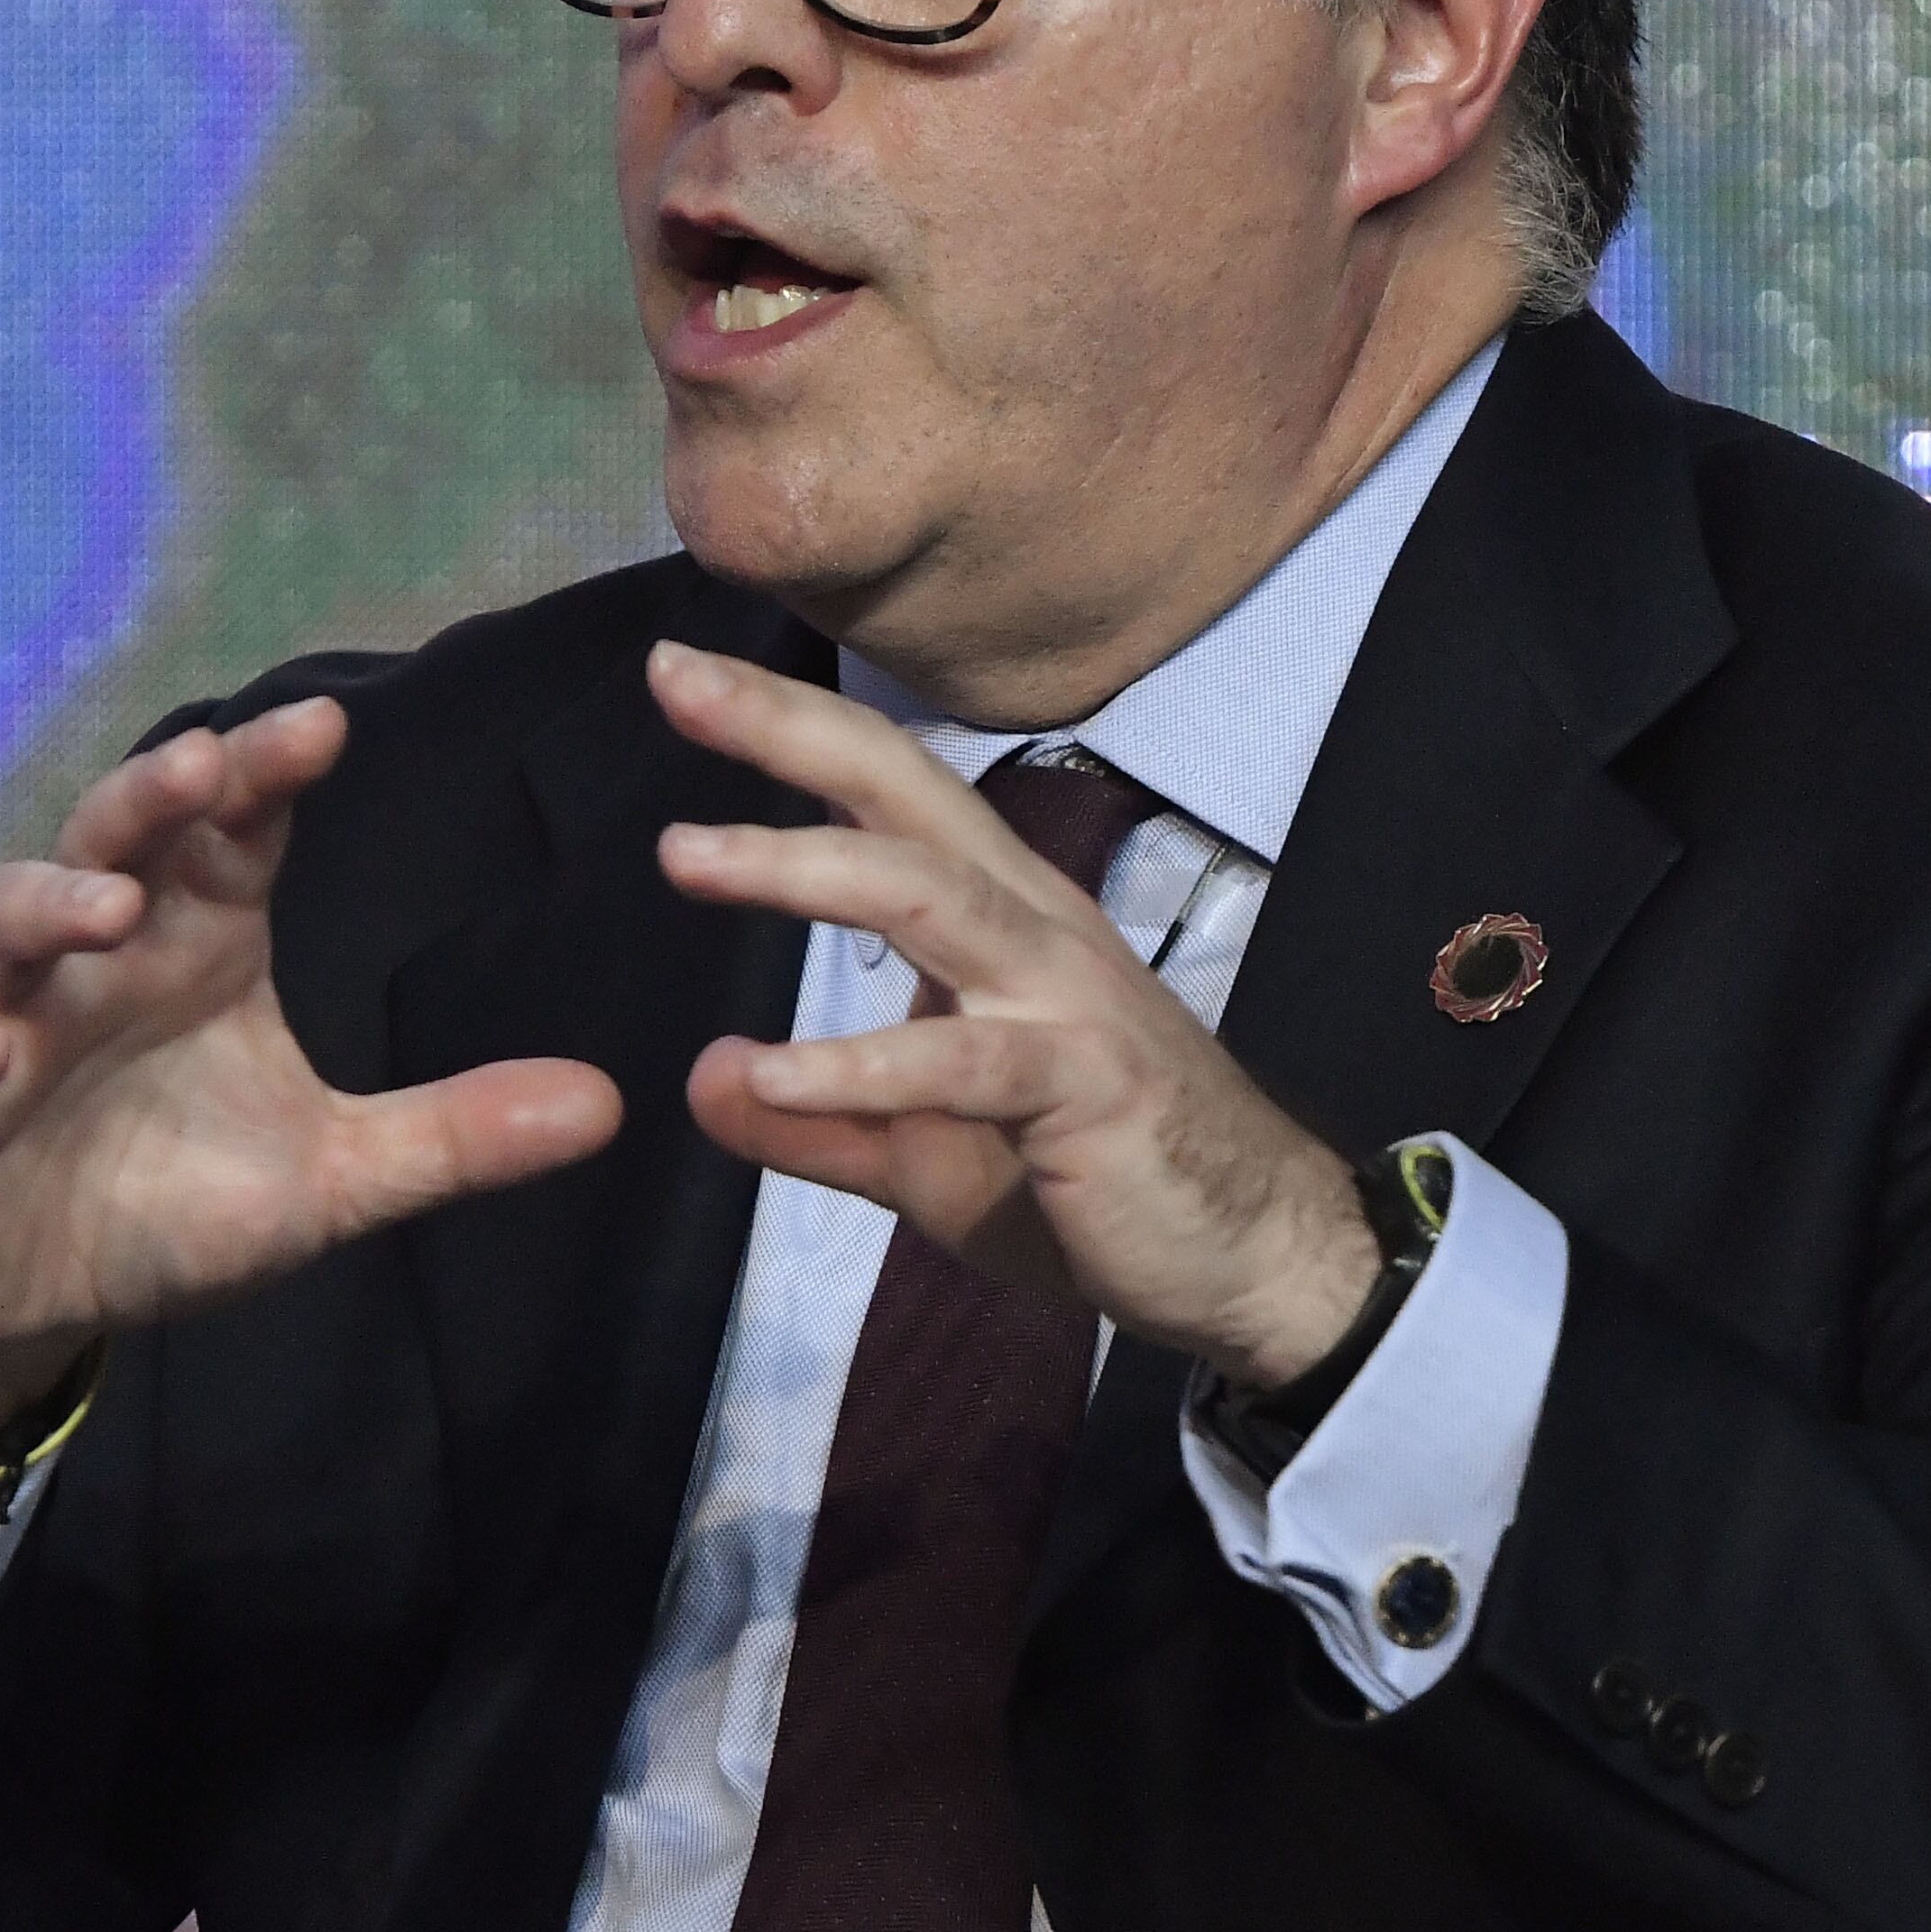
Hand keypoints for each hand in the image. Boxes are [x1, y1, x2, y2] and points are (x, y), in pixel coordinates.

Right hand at [0, 696, 624, 1428]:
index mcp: (196, 946)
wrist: (20, 1301)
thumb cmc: (165, 1204)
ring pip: (7, 921)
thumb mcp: (330, 1179)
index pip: (232, 831)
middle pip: (118, 838)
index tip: (325, 730)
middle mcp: (99, 959)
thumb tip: (610, 1105)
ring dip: (50, 899)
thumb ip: (454, 1135)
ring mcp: (5, 1021)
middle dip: (156, 796)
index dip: (264, 775)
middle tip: (205, 766)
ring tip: (111, 903)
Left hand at [644, 642, 1380, 1390]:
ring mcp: (1065, 999)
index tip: (681, 672)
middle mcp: (1033, 927)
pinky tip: (777, 1074)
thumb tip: (707, 1076)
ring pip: (929, 895)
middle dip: (791, 727)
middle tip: (675, 674)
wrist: (1255, 1258)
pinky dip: (864, 1066)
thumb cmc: (1095, 1184)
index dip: (790, 726)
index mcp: (998, 917)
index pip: (887, 794)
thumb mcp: (926, 1155)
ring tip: (687, 852)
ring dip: (804, 867)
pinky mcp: (1088, 1085)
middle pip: (905, 796)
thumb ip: (820, 1121)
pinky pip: (963, 1064)